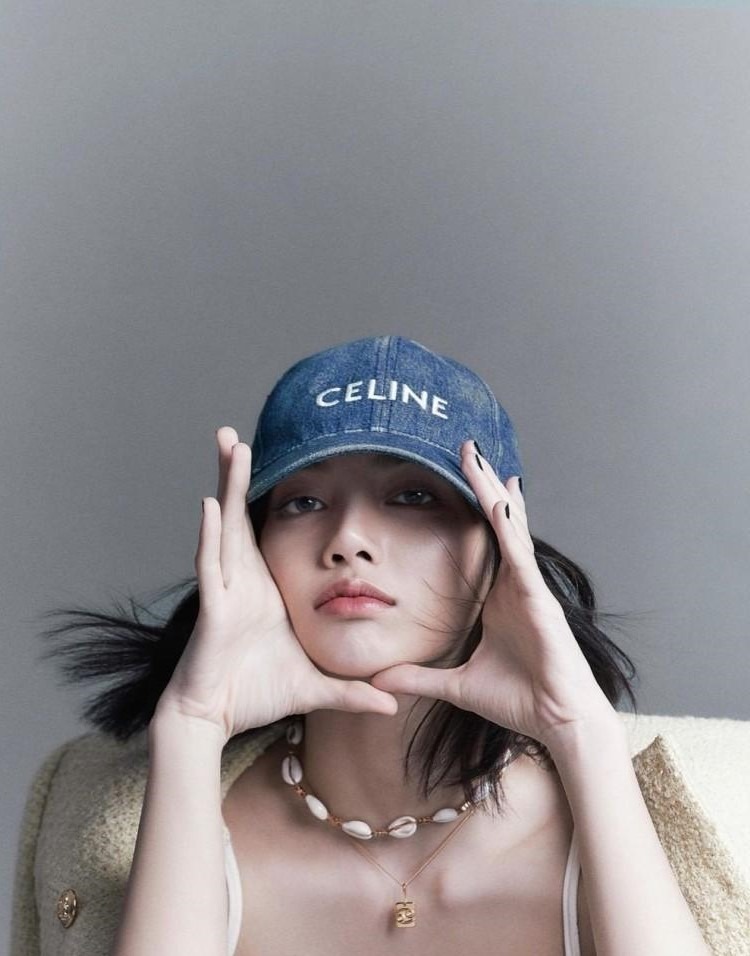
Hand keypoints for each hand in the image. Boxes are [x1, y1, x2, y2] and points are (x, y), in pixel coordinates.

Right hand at [158, 426, 397, 742]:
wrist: (216, 721)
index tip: (278, 459)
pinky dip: (210, 536)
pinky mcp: (214, 610)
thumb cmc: (257, 694)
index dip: (269, 495)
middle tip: (236, 432)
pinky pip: (212, 567)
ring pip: (225, 528)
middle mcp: (244, 580)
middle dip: (238, 473)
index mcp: (266, 587)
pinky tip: (210, 504)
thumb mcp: (317, 685)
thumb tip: (394, 702)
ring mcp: (227, 591)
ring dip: (225, 486)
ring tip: (229, 444)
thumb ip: (353, 690)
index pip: (267, 530)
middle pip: (241, 515)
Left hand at [370, 440, 614, 748]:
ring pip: (509, 530)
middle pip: (496, 525)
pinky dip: (510, 529)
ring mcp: (529, 590)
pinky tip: (499, 502)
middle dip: (480, 485)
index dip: (470, 509)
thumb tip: (380, 680)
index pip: (480, 543)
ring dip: (493, 493)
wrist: (557, 723)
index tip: (455, 477)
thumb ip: (419, 677)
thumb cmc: (518, 701)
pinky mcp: (540, 601)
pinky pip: (521, 558)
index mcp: (497, 599)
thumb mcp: (457, 685)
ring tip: (480, 458)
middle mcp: (514, 586)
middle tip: (465, 448)